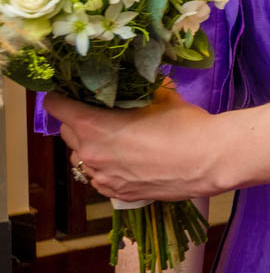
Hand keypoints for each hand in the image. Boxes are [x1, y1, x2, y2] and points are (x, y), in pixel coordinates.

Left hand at [46, 83, 225, 202]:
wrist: (210, 160)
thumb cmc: (186, 125)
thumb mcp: (162, 96)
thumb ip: (139, 88)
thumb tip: (138, 79)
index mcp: (93, 125)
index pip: (55, 106)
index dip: (63, 96)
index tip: (75, 93)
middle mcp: (90, 153)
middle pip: (66, 132)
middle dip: (78, 120)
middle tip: (101, 113)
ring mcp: (102, 177)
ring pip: (81, 157)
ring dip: (91, 146)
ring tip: (116, 140)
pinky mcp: (117, 193)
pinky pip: (99, 177)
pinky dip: (106, 168)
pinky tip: (128, 161)